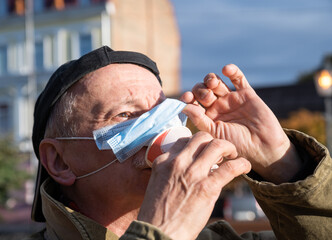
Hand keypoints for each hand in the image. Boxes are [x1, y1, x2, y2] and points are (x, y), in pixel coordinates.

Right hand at [138, 132, 250, 239]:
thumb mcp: (157, 184)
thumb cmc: (156, 213)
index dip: (197, 144)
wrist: (158, 233)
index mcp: (164, 162)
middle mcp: (178, 163)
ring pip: (217, 145)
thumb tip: (188, 169)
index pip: (184, 141)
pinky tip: (244, 166)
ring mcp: (193, 174)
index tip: (203, 152)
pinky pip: (230, 167)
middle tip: (220, 152)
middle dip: (213, 141)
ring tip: (232, 155)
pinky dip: (241, 164)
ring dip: (229, 147)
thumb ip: (171, 172)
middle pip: (201, 137)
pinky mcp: (207, 188)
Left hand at [181, 64, 300, 182]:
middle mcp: (218, 107)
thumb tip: (183, 106)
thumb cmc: (237, 144)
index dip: (189, 97)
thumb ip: (199, 119)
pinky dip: (232, 71)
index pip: (194, 102)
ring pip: (217, 82)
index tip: (187, 97)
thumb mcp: (214, 133)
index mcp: (208, 117)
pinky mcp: (246, 94)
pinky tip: (226, 69)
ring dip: (211, 79)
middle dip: (201, 89)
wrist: (263, 147)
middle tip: (207, 97)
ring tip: (213, 83)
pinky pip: (238, 78)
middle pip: (203, 90)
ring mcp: (231, 99)